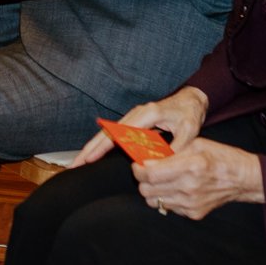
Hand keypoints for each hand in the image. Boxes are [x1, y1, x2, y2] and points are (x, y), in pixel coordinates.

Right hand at [73, 87, 208, 166]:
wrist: (192, 99)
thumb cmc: (190, 113)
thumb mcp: (189, 130)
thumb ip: (178, 147)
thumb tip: (164, 164)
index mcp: (146, 114)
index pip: (119, 133)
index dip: (103, 147)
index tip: (89, 158)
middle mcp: (136, 114)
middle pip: (107, 133)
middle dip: (89, 149)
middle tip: (74, 165)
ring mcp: (133, 117)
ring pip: (108, 134)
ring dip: (92, 148)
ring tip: (78, 162)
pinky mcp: (134, 122)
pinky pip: (114, 134)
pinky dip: (102, 144)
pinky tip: (93, 154)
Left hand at [134, 137, 264, 219]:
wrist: (243, 178)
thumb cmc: (220, 156)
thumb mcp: (196, 144)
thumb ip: (171, 151)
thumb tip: (147, 159)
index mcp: (190, 167)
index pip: (151, 174)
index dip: (138, 169)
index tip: (137, 164)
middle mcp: (189, 188)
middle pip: (147, 190)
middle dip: (142, 180)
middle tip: (146, 171)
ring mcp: (191, 204)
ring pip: (154, 201)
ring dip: (152, 190)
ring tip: (160, 180)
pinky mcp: (193, 214)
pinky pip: (168, 208)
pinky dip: (166, 198)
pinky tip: (175, 188)